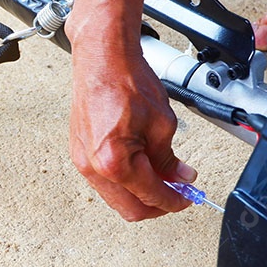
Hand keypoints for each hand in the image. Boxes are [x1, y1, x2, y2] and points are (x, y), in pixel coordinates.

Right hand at [67, 31, 195, 220]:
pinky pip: (104, 181)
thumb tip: (179, 177)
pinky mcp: (80, 152)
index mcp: (114, 161)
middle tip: (177, 193)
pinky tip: (142, 168)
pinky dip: (126, 181)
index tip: (187, 197)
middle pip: (129, 208)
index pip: (150, 195)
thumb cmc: (126, 80)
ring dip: (140, 194)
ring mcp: (82, 160)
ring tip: (162, 177)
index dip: (174, 201)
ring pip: (116, 198)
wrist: (103, 57)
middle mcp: (92, 166)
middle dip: (157, 204)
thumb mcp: (162, 123)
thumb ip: (170, 158)